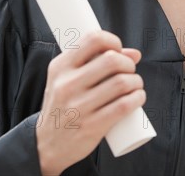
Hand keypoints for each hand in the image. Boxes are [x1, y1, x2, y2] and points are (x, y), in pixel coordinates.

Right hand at [36, 30, 145, 175]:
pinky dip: (137, 98)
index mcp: (61, 67)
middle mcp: (68, 84)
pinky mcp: (91, 126)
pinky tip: (138, 97)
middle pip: (112, 60)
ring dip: (136, 81)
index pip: (93, 39)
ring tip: (135, 84)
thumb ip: (95, 62)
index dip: (113, 41)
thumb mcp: (67, 78)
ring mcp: (79, 106)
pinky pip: (123, 106)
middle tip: (129, 70)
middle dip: (128, 63)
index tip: (118, 50)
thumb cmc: (63, 104)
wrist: (46, 144)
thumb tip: (135, 54)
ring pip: (121, 82)